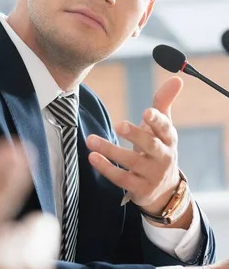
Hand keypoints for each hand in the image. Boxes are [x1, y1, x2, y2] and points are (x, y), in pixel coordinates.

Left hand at [86, 77, 187, 222]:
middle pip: (151, 146)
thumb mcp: (162, 128)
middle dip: (136, 135)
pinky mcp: (140, 189)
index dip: (157, 121)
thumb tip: (177, 78)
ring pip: (131, 162)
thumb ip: (164, 102)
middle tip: (119, 125)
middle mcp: (163, 157)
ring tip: (91, 140)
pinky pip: (122, 179)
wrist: (164, 189)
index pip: (166, 129)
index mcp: (169, 140)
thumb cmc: (158, 149)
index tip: (147, 112)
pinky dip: (106, 168)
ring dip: (110, 150)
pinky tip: (92, 157)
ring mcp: (152, 175)